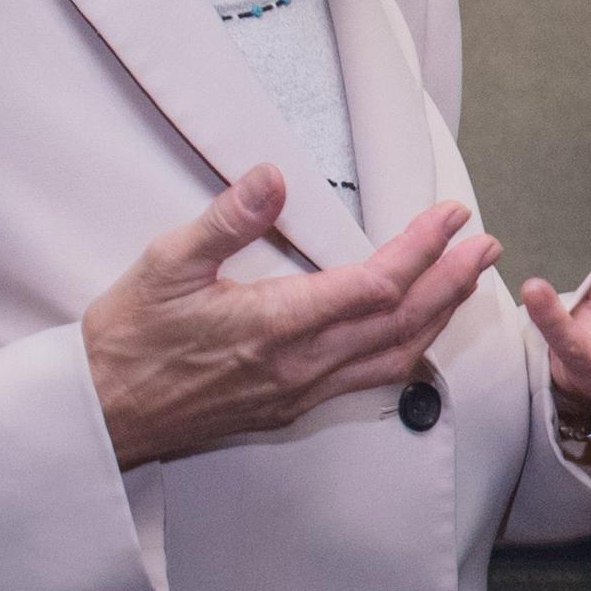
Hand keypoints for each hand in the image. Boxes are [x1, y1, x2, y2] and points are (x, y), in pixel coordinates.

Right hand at [81, 164, 495, 471]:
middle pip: (401, 324)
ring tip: (468, 280)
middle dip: (451, 281)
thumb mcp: (166, 263)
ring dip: (438, 316)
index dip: (422, 249)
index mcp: (274, 325)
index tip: (450, 216)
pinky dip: (407, 350)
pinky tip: (417, 330)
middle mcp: (299, 366)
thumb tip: (272, 177)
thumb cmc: (129, 337)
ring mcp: (299, 392)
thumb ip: (226, 220)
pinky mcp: (291, 408)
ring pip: (394, 358)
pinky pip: (370, 380)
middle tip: (486, 243)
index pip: (374, 285)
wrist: (104, 413)